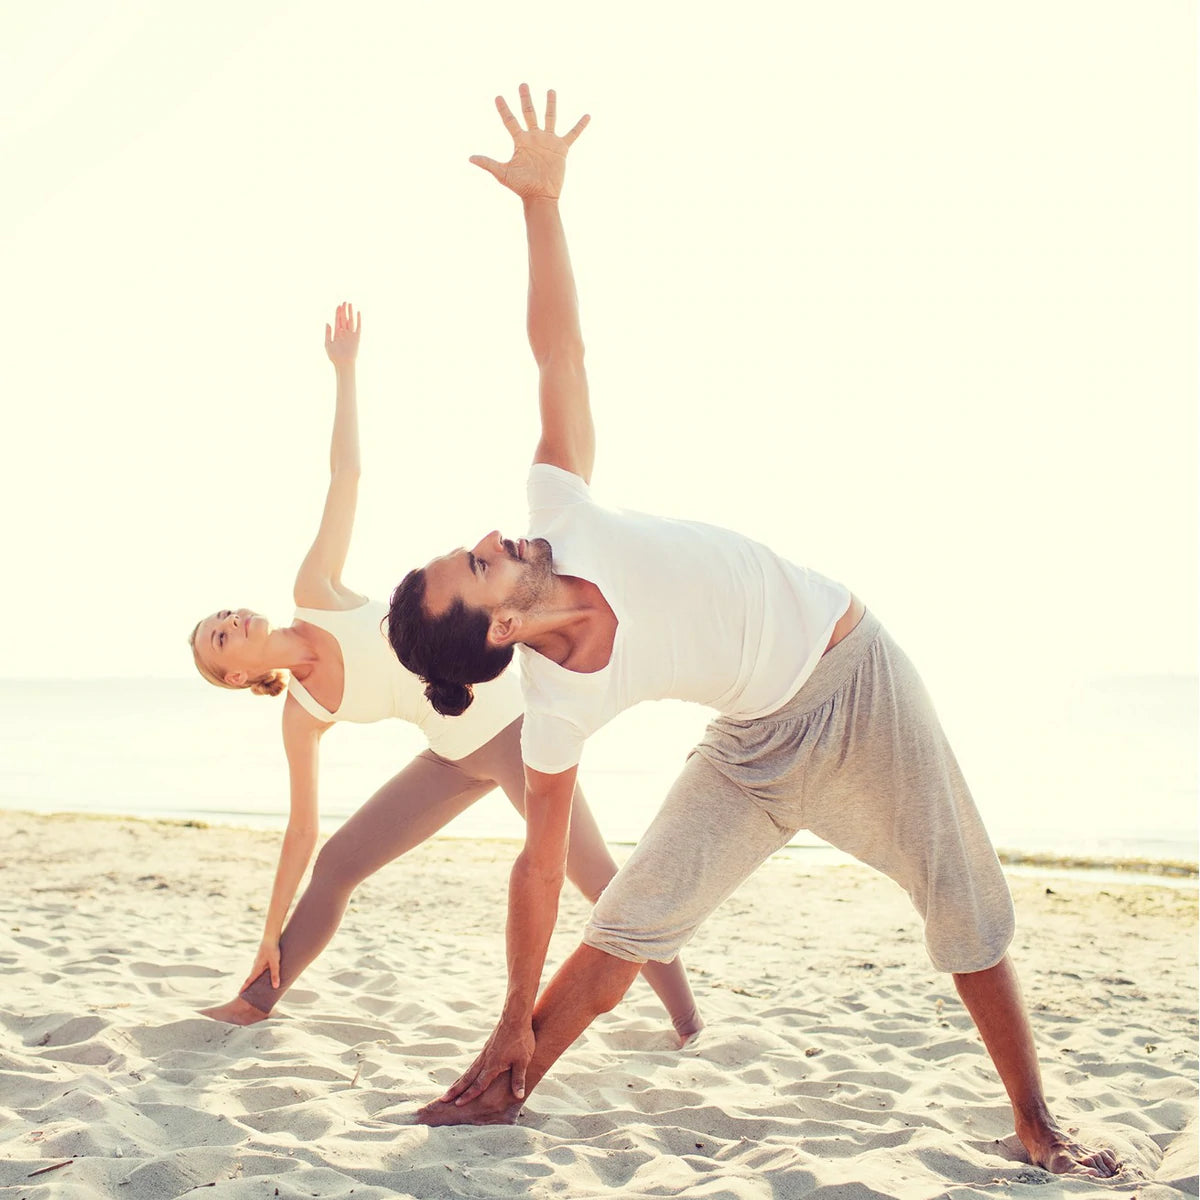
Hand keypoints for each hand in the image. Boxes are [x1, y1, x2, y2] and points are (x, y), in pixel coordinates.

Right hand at [240, 938, 280, 990]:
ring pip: (254, 972)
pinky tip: (261, 974)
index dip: (245, 987)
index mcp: (257, 968)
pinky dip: (257, 973)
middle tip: (244, 993)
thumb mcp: (275, 963)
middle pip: (251, 977)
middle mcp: (256, 965)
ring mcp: (258, 961)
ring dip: (253, 979)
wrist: (270, 937)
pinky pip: (258, 968)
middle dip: (248, 985)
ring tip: (253, 985)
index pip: (249, 980)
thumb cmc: (273, 950)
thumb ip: (275, 975)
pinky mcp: (262, 958)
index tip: (239, 994)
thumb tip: (275, 987)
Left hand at [324, 301, 360, 367]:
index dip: (338, 313)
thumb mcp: (328, 344)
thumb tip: (327, 323)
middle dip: (344, 310)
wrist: (343, 364)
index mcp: (337, 334)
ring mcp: (351, 334)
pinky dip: (358, 319)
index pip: (338, 320)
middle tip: (344, 302)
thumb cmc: (334, 356)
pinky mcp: (357, 337)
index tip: (338, 306)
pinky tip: (358, 312)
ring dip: (350, 312)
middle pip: (344, 319)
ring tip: (350, 304)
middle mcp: (344, 333)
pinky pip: (358, 326)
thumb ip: (327, 333)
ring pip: (351, 320)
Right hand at [441, 1016, 535, 1104]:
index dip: (469, 1095)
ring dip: (460, 1081)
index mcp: (492, 1065)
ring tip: (450, 1090)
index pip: (478, 1084)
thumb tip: (519, 1097)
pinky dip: (467, 1072)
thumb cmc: (520, 1039)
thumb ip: (518, 1079)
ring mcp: (484, 1053)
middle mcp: (485, 1060)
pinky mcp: (487, 1048)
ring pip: (469, 1070)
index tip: (458, 1104)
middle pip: (468, 1078)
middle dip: (456, 1089)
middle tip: (443, 1098)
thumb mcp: (523, 1061)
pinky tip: (467, 1074)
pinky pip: (474, 1063)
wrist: (515, 1016)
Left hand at [470, 83, 588, 200]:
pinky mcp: (561, 148)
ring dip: (550, 104)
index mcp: (520, 141)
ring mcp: (548, 141)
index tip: (498, 97)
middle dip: (526, 99)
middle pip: (529, 113)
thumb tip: (470, 158)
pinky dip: (580, 126)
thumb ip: (488, 163)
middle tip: (523, 84)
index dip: (503, 109)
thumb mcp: (503, 174)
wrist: (540, 196)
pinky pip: (573, 134)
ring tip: (550, 90)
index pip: (510, 121)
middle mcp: (534, 138)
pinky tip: (587, 116)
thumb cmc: (521, 187)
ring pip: (550, 117)